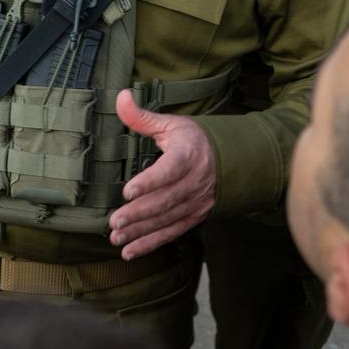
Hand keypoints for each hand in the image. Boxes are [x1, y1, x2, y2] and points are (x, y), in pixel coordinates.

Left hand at [107, 91, 216, 260]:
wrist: (233, 159)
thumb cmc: (194, 139)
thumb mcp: (171, 124)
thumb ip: (142, 116)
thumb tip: (120, 97)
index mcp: (188, 155)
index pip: (169, 170)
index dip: (149, 182)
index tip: (128, 191)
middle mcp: (195, 181)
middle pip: (165, 200)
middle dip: (139, 214)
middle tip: (115, 222)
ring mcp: (196, 202)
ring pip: (168, 220)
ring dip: (142, 232)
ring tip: (118, 238)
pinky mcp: (195, 216)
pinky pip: (173, 232)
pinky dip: (152, 243)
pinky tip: (131, 251)